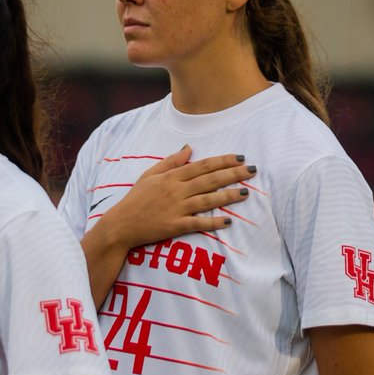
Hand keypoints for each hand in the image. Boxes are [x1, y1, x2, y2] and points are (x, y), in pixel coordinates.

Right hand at [97, 146, 255, 249]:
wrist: (121, 224)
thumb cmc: (136, 199)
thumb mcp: (150, 175)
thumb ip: (171, 162)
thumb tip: (189, 148)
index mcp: (172, 177)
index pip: (202, 166)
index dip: (222, 161)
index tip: (240, 157)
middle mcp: (176, 190)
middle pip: (210, 180)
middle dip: (233, 174)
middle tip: (252, 170)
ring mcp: (176, 208)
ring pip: (207, 200)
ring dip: (228, 196)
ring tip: (246, 192)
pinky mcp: (174, 226)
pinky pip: (197, 223)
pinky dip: (213, 222)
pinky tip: (228, 221)